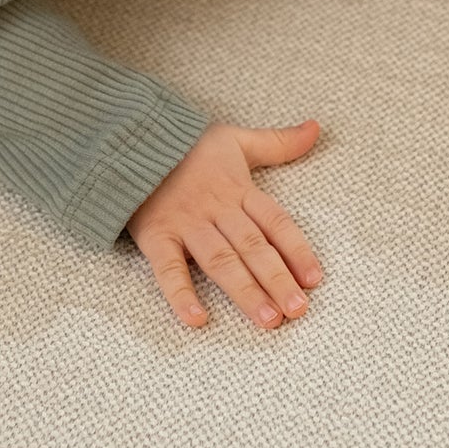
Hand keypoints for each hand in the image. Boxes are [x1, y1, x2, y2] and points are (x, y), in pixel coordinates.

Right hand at [126, 119, 324, 330]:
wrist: (132, 138)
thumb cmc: (188, 146)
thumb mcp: (235, 139)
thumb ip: (277, 142)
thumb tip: (315, 128)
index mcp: (238, 189)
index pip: (274, 221)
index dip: (296, 249)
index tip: (315, 279)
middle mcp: (216, 209)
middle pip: (252, 246)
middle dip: (277, 279)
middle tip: (297, 310)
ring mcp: (185, 223)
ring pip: (220, 261)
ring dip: (245, 291)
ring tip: (267, 319)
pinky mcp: (155, 235)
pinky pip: (168, 268)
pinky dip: (181, 293)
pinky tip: (197, 319)